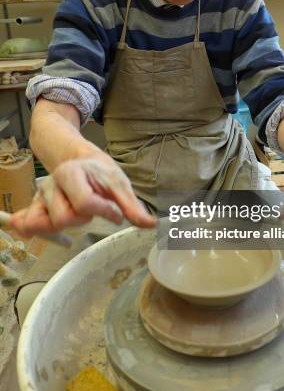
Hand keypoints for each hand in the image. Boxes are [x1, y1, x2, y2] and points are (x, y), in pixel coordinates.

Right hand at [9, 158, 155, 236]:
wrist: (79, 159)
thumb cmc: (100, 171)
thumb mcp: (119, 184)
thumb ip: (132, 206)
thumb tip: (150, 224)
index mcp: (71, 174)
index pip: (85, 203)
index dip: (103, 211)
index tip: (115, 213)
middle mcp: (51, 185)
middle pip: (63, 218)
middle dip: (81, 219)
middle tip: (91, 211)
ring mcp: (40, 197)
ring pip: (45, 225)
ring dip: (64, 226)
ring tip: (76, 215)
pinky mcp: (35, 208)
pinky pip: (25, 223)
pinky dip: (31, 229)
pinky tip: (38, 231)